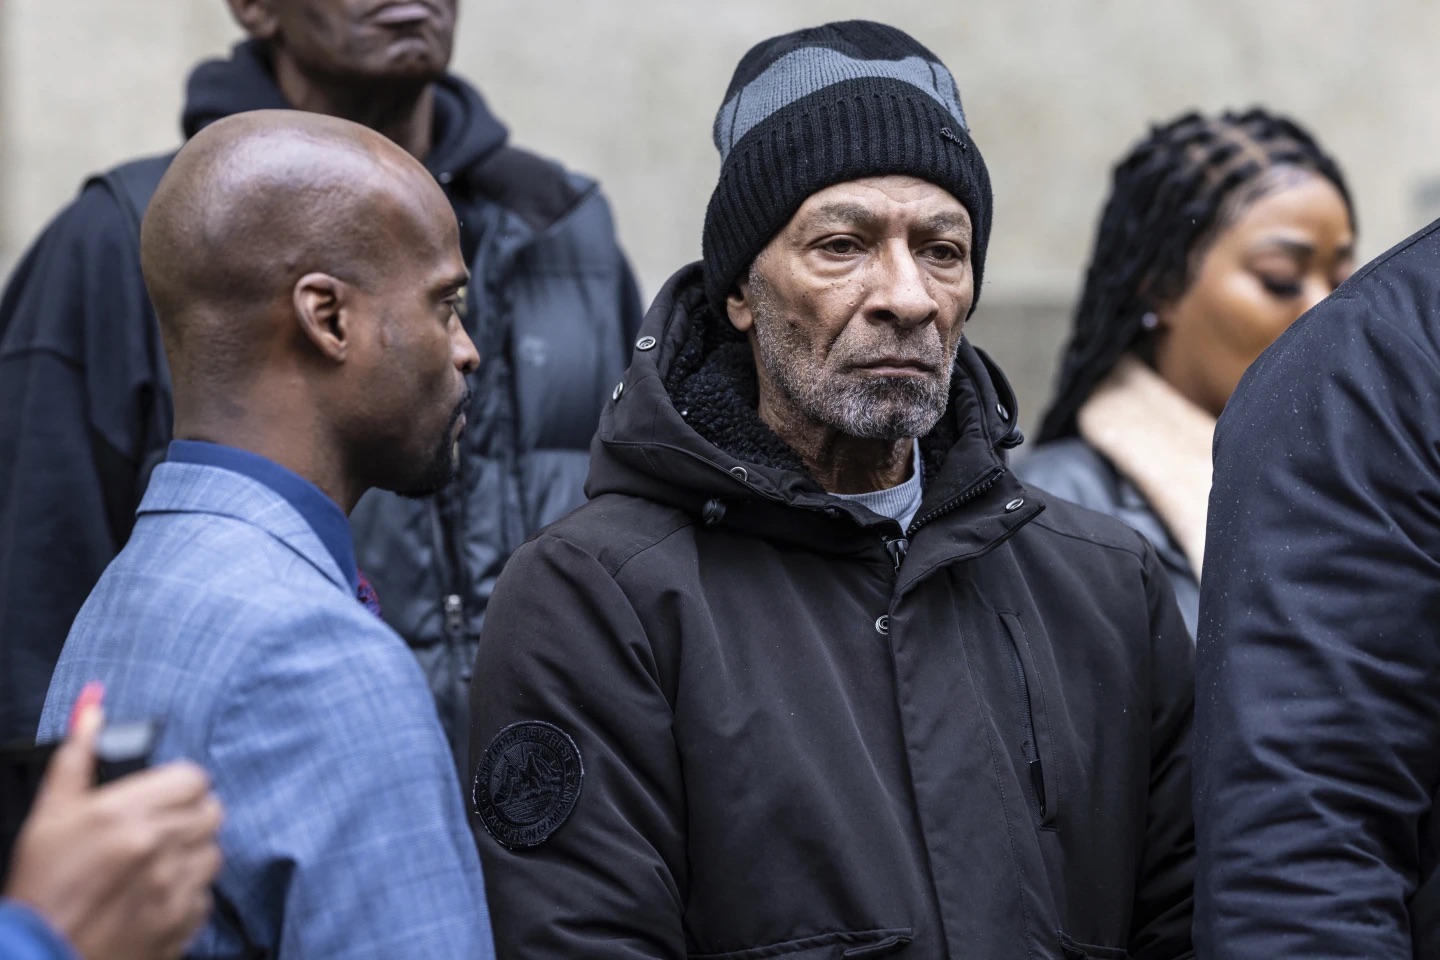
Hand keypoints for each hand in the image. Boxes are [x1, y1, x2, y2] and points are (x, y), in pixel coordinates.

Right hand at [4, 686, 224, 959]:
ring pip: (214, 852)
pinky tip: (153, 896)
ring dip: (191, 854)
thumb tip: (92, 703)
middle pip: (212, 811)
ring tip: (153, 865)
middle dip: (187, 816)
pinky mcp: (182, 924)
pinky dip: (187, 894)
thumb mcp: (50, 815)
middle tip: (155, 830)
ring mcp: (174, 889)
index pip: (195, 778)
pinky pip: (206, 895)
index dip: (179, 785)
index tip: (163, 796)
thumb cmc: (40, 889)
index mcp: (127, 815)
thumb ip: (78, 756)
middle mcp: (158, 848)